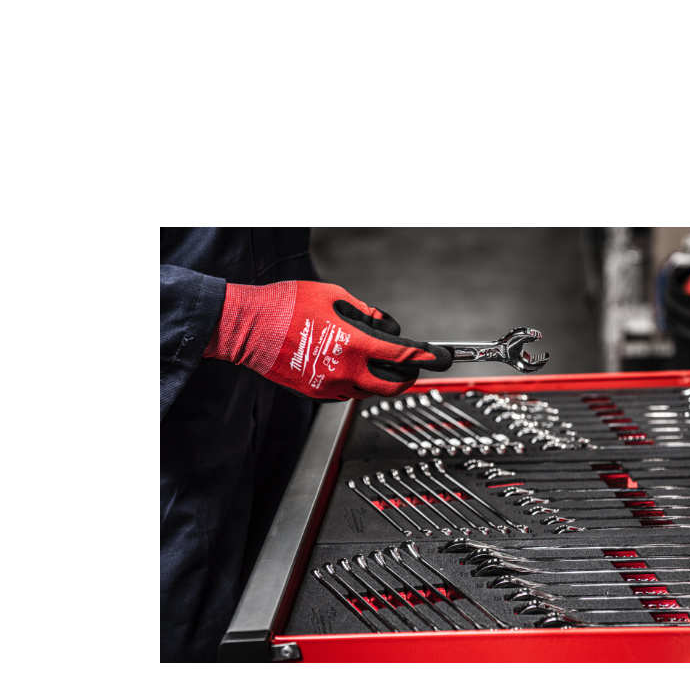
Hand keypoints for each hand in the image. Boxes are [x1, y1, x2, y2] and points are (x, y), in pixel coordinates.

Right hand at [203, 280, 451, 398]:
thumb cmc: (285, 306)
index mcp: (353, 344)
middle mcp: (344, 371)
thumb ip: (365, 313)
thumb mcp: (334, 296)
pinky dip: (358, 383)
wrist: (247, 329)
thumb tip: (384, 326)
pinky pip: (349, 394)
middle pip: (394, 385)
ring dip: (381, 378)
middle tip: (413, 364)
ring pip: (371, 391)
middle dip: (408, 375)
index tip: (442, 358)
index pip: (403, 357)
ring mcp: (330, 386)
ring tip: (372, 357)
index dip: (428, 357)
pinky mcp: (317, 394)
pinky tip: (349, 364)